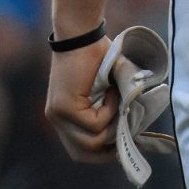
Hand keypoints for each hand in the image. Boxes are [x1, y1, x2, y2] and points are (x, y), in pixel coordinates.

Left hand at [45, 36, 118, 162]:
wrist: (82, 34)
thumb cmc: (98, 55)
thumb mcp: (106, 89)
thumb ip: (112, 108)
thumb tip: (132, 129)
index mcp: (64, 117)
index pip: (78, 150)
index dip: (101, 154)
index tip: (123, 147)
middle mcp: (57, 120)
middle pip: (82, 153)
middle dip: (108, 149)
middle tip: (128, 133)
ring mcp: (58, 115)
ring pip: (90, 141)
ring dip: (112, 123)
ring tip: (118, 98)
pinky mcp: (65, 107)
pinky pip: (95, 123)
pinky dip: (110, 109)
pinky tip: (112, 89)